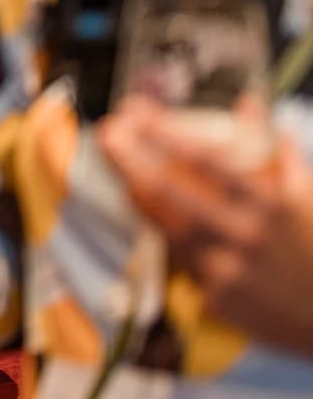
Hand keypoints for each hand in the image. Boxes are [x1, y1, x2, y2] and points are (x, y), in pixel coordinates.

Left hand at [100, 96, 312, 354]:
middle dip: (130, 157)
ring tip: (113, 161)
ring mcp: (226, 266)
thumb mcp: (304, 196)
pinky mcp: (214, 295)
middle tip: (106, 132)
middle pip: (169, 190)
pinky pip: (175, 255)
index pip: (207, 160)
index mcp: (267, 203)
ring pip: (162, 222)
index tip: (139, 112)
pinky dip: (157, 226)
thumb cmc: (311, 248)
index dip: (167, 133)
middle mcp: (243, 233)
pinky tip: (138, 202)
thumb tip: (250, 104)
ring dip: (133, 189)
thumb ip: (275, 149)